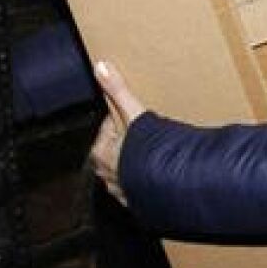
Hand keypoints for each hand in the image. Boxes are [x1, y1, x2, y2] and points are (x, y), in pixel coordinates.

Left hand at [89, 61, 149, 206]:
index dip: (124, 118)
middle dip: (130, 142)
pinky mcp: (137, 202)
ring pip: (127, 170)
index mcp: (100, 152)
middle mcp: (105, 174)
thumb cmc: (146, 152)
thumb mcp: (132, 114)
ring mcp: (121, 190)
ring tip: (157, 153)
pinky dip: (148, 180)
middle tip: (149, 133)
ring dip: (138, 163)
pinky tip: (161, 173)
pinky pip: (140, 187)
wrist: (166, 186)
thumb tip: (101, 66)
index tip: (137, 115)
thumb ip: (117, 90)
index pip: (108, 128)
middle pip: (117, 149)